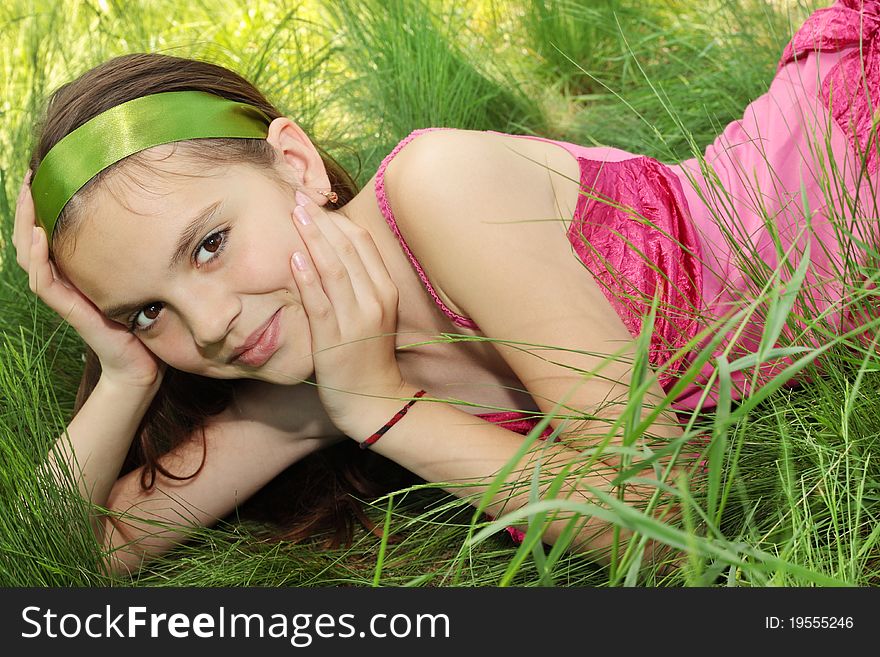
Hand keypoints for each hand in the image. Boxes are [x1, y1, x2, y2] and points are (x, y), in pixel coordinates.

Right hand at [13, 170, 165, 390]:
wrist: (145, 364)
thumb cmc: (146, 319)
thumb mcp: (142, 275)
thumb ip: (140, 252)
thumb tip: (158, 213)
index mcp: (76, 270)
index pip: (48, 230)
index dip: (42, 203)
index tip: (44, 171)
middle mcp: (65, 280)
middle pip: (31, 237)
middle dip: (28, 205)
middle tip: (30, 174)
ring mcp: (66, 295)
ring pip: (31, 256)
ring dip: (27, 224)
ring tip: (29, 194)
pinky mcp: (73, 311)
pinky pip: (45, 283)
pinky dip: (39, 257)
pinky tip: (39, 234)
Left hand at [289, 191, 406, 435]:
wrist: (375, 400)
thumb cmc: (368, 355)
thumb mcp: (373, 314)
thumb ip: (358, 284)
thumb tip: (331, 252)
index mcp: (385, 290)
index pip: (362, 243)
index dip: (336, 219)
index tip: (314, 202)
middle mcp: (375, 299)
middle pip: (348, 248)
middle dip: (321, 220)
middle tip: (296, 197)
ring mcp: (356, 318)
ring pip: (334, 268)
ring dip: (312, 238)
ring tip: (294, 214)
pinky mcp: (335, 338)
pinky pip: (320, 301)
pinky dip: (307, 278)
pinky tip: (293, 258)